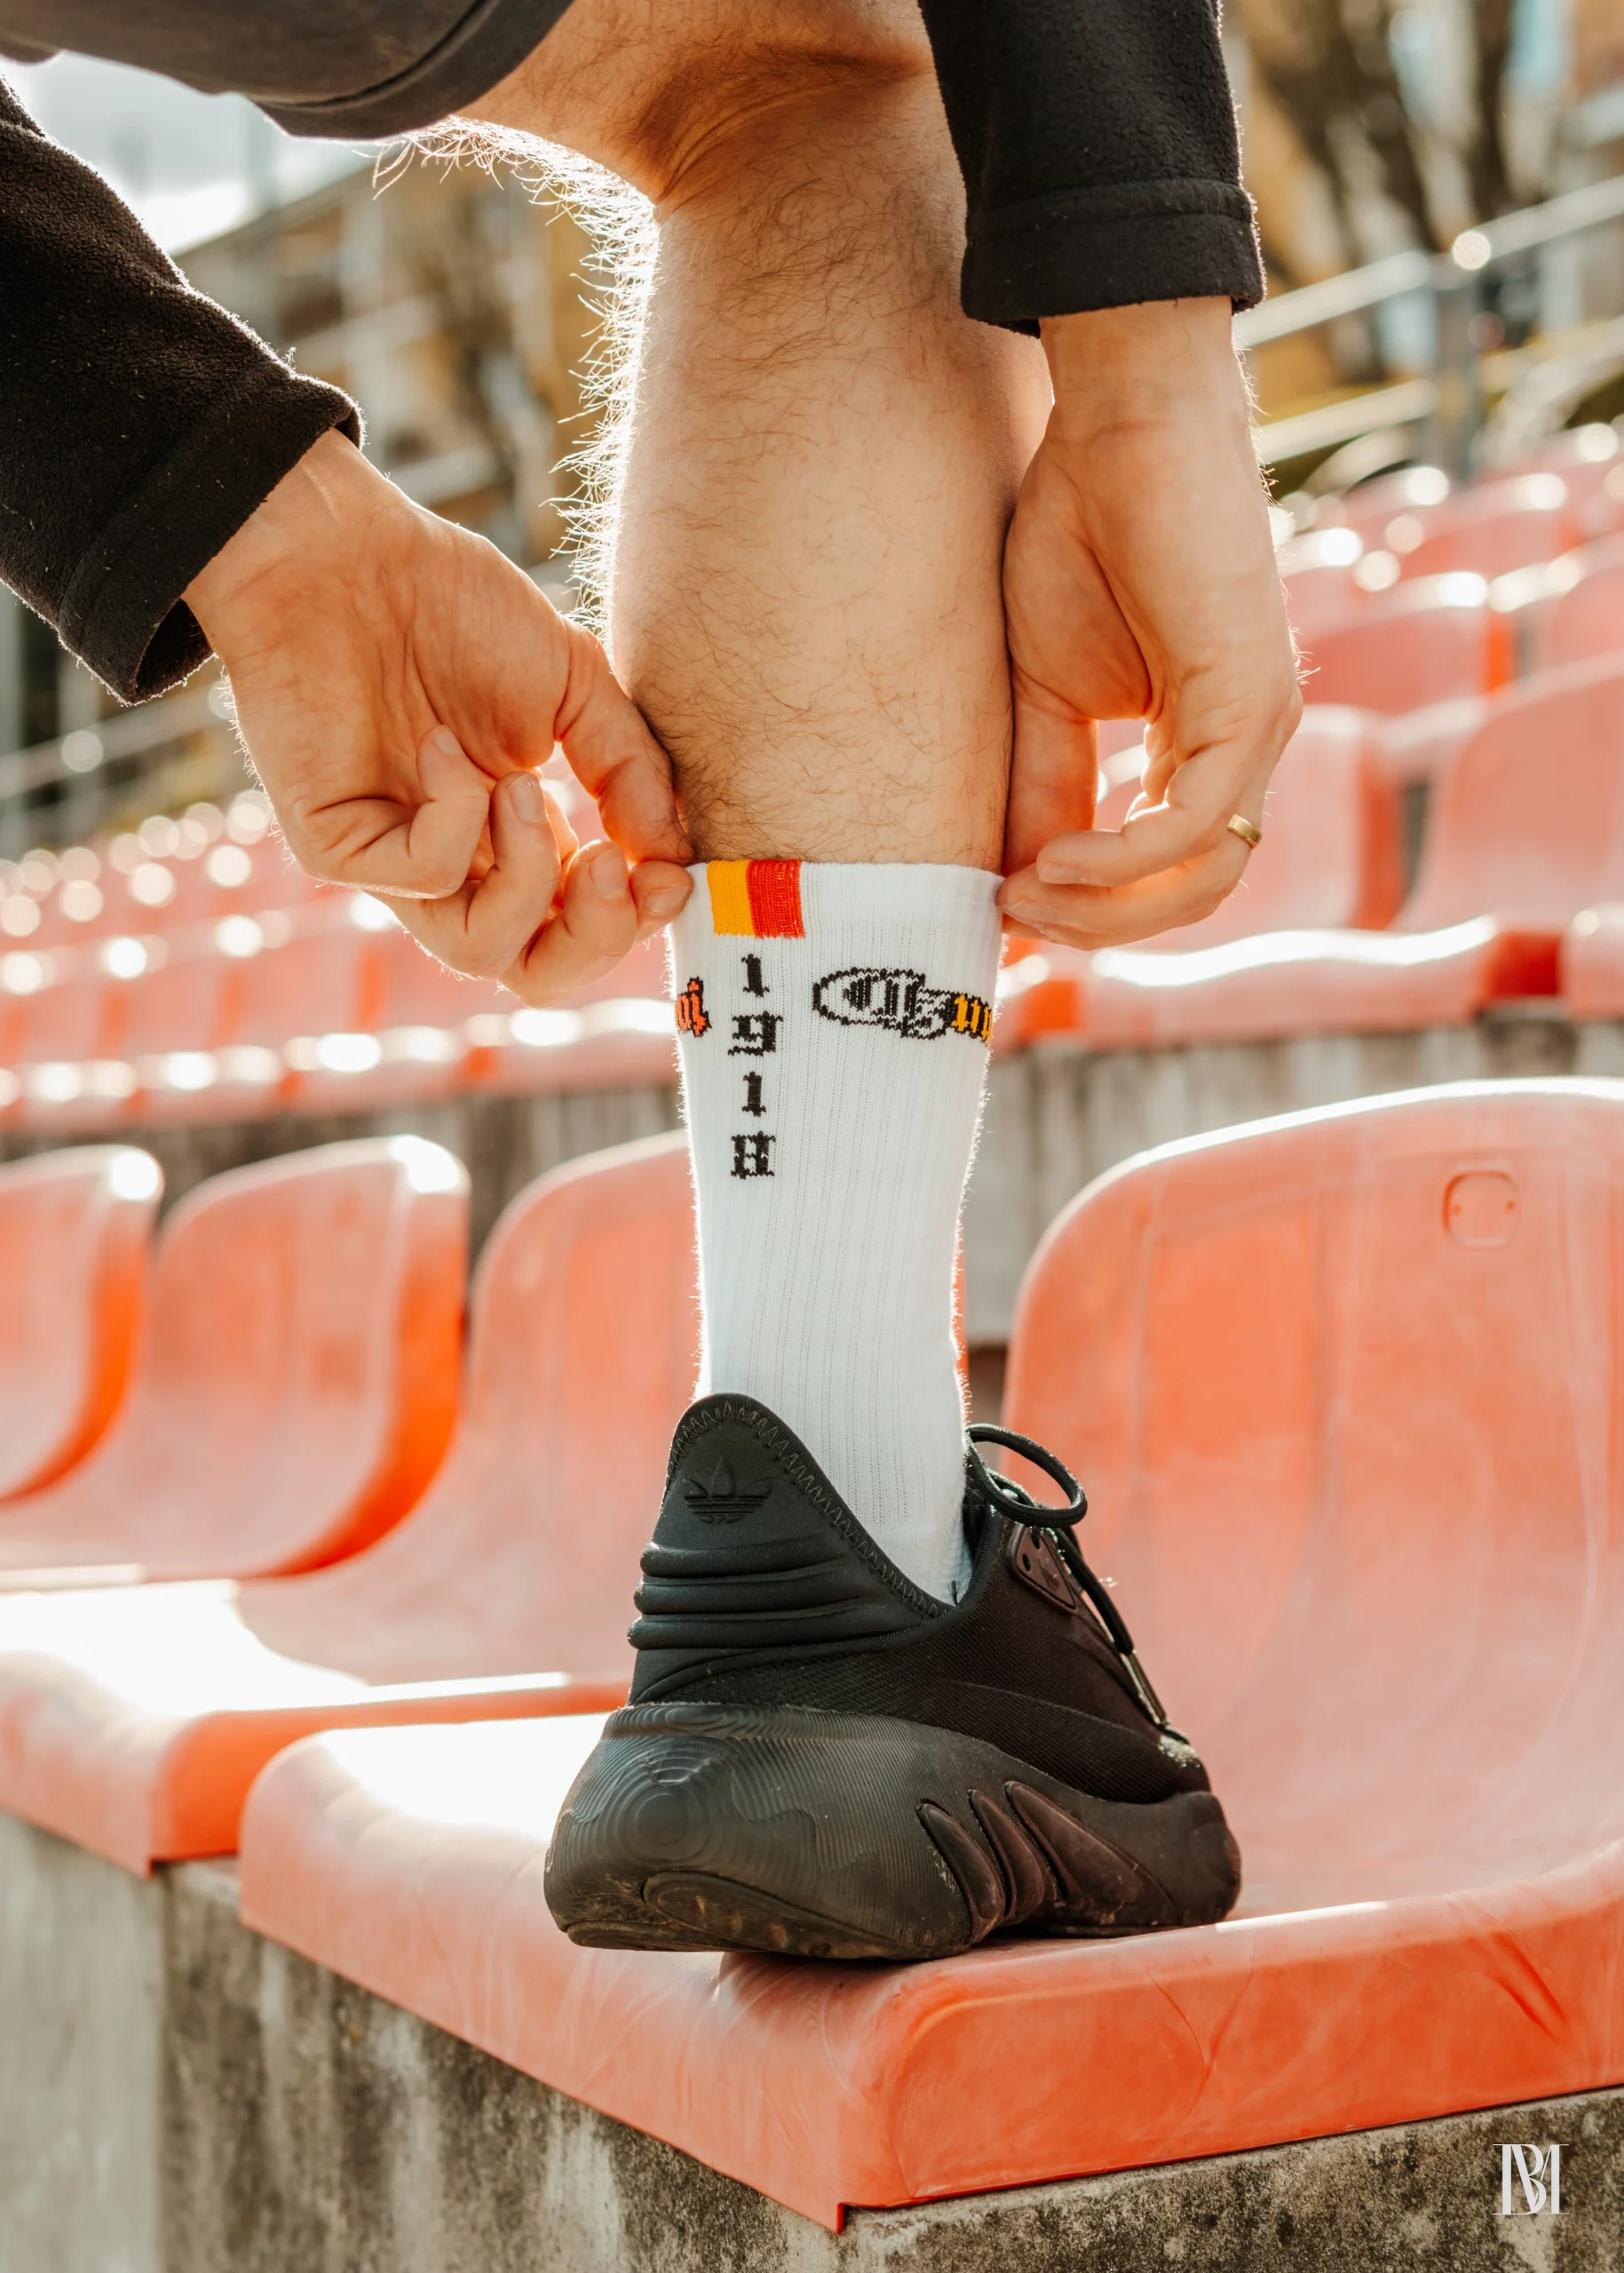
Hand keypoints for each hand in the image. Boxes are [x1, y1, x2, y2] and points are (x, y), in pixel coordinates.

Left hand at [185, 431, 692, 1001]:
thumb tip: (674, 860)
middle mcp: (460, 866)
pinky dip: (457, 815)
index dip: (632, 922)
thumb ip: (631, 774)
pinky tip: (442, 746)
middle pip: (537, 973)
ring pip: (480, 952)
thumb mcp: (577, 689)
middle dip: (596, 936)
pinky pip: (425, 878)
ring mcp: (396, 862)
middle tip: (617, 868)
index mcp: (516, 837)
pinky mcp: (339, 847)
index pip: (580, 930)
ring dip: (528, 872)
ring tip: (523, 784)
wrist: (348, 554)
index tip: (668, 874)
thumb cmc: (453, 608)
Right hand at [997, 301, 1299, 949]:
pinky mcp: (1250, 700)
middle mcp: (1247, 743)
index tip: (1003, 906)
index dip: (1088, 908)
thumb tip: (1014, 879)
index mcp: (1206, 740)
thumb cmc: (1082, 529)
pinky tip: (1054, 859)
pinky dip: (1121, 860)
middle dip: (1097, 924)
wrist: (1123, 422)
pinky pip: (1193, 823)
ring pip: (1202, 875)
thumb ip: (1042, 783)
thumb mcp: (1045, 688)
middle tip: (1014, 915)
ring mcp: (1259, 724)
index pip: (1166, 870)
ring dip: (1106, 907)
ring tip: (1026, 892)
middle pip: (1191, 892)